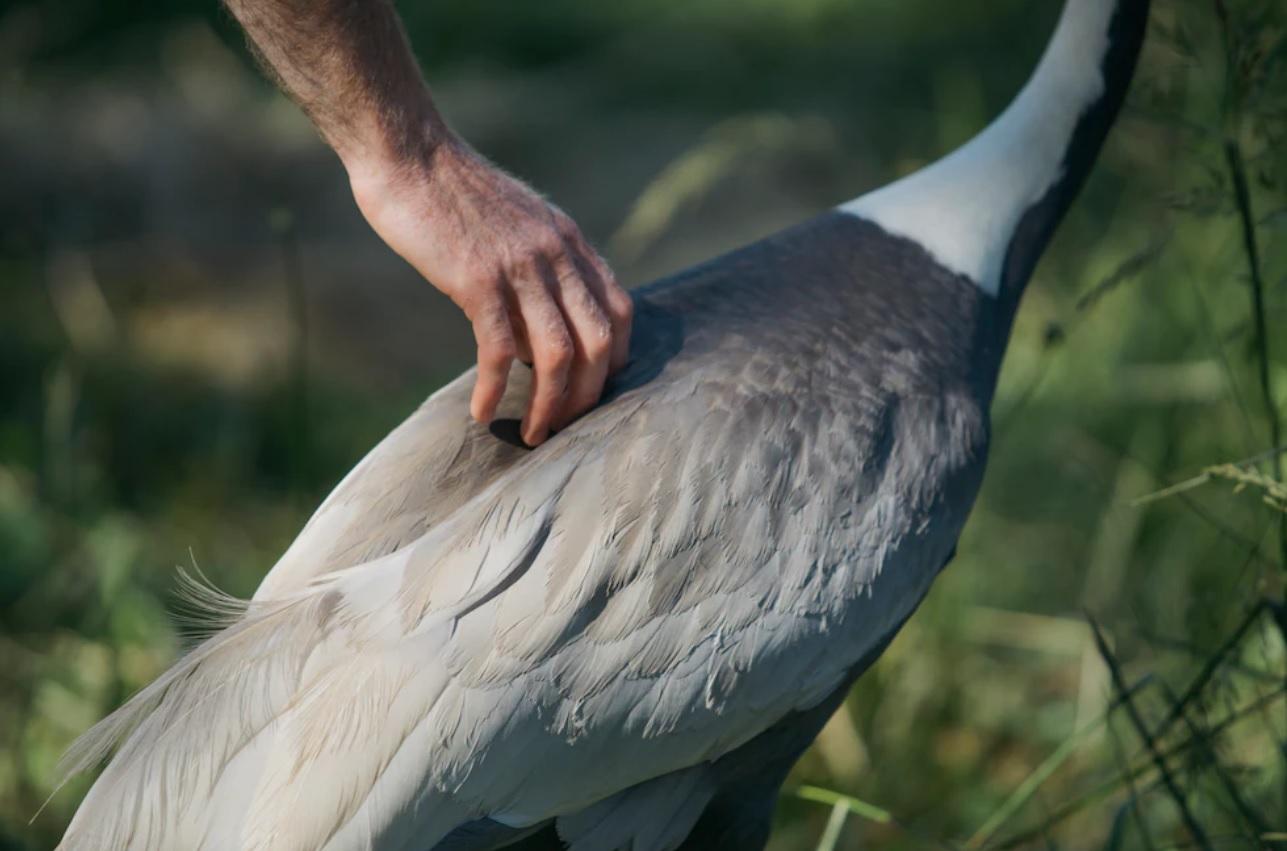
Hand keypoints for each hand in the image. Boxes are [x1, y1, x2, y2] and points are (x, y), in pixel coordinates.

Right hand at [348, 138, 632, 445]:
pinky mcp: (477, 279)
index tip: (592, 389)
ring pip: (558, 355)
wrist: (408, 152)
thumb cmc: (452, 192)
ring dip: (550, 406)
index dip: (615, 358)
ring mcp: (520, 267)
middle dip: (587, 396)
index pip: (620, 310)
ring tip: (532, 434)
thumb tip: (542, 322)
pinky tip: (481, 413)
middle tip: (565, 427)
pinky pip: (500, 351)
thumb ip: (541, 263)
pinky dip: (494, 390)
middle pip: (599, 343)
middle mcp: (556, 254)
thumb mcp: (517, 221)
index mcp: (569, 240)